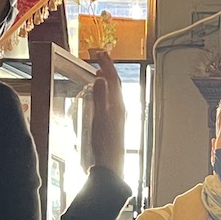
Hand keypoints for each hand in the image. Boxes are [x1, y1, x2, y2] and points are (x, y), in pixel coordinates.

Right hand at [87, 50, 126, 177]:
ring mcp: (118, 117)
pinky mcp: (114, 124)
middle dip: (108, 69)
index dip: (107, 64)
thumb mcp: (99, 119)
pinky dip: (106, 92)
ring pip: (114, 92)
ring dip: (107, 80)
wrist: (110, 166)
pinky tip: (101, 96)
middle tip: (100, 57)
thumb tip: (101, 78)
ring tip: (100, 72)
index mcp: (118, 105)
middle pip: (116, 84)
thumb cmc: (104, 145)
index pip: (113, 79)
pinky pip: (112, 102)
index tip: (100, 52)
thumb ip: (100, 98)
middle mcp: (120, 109)